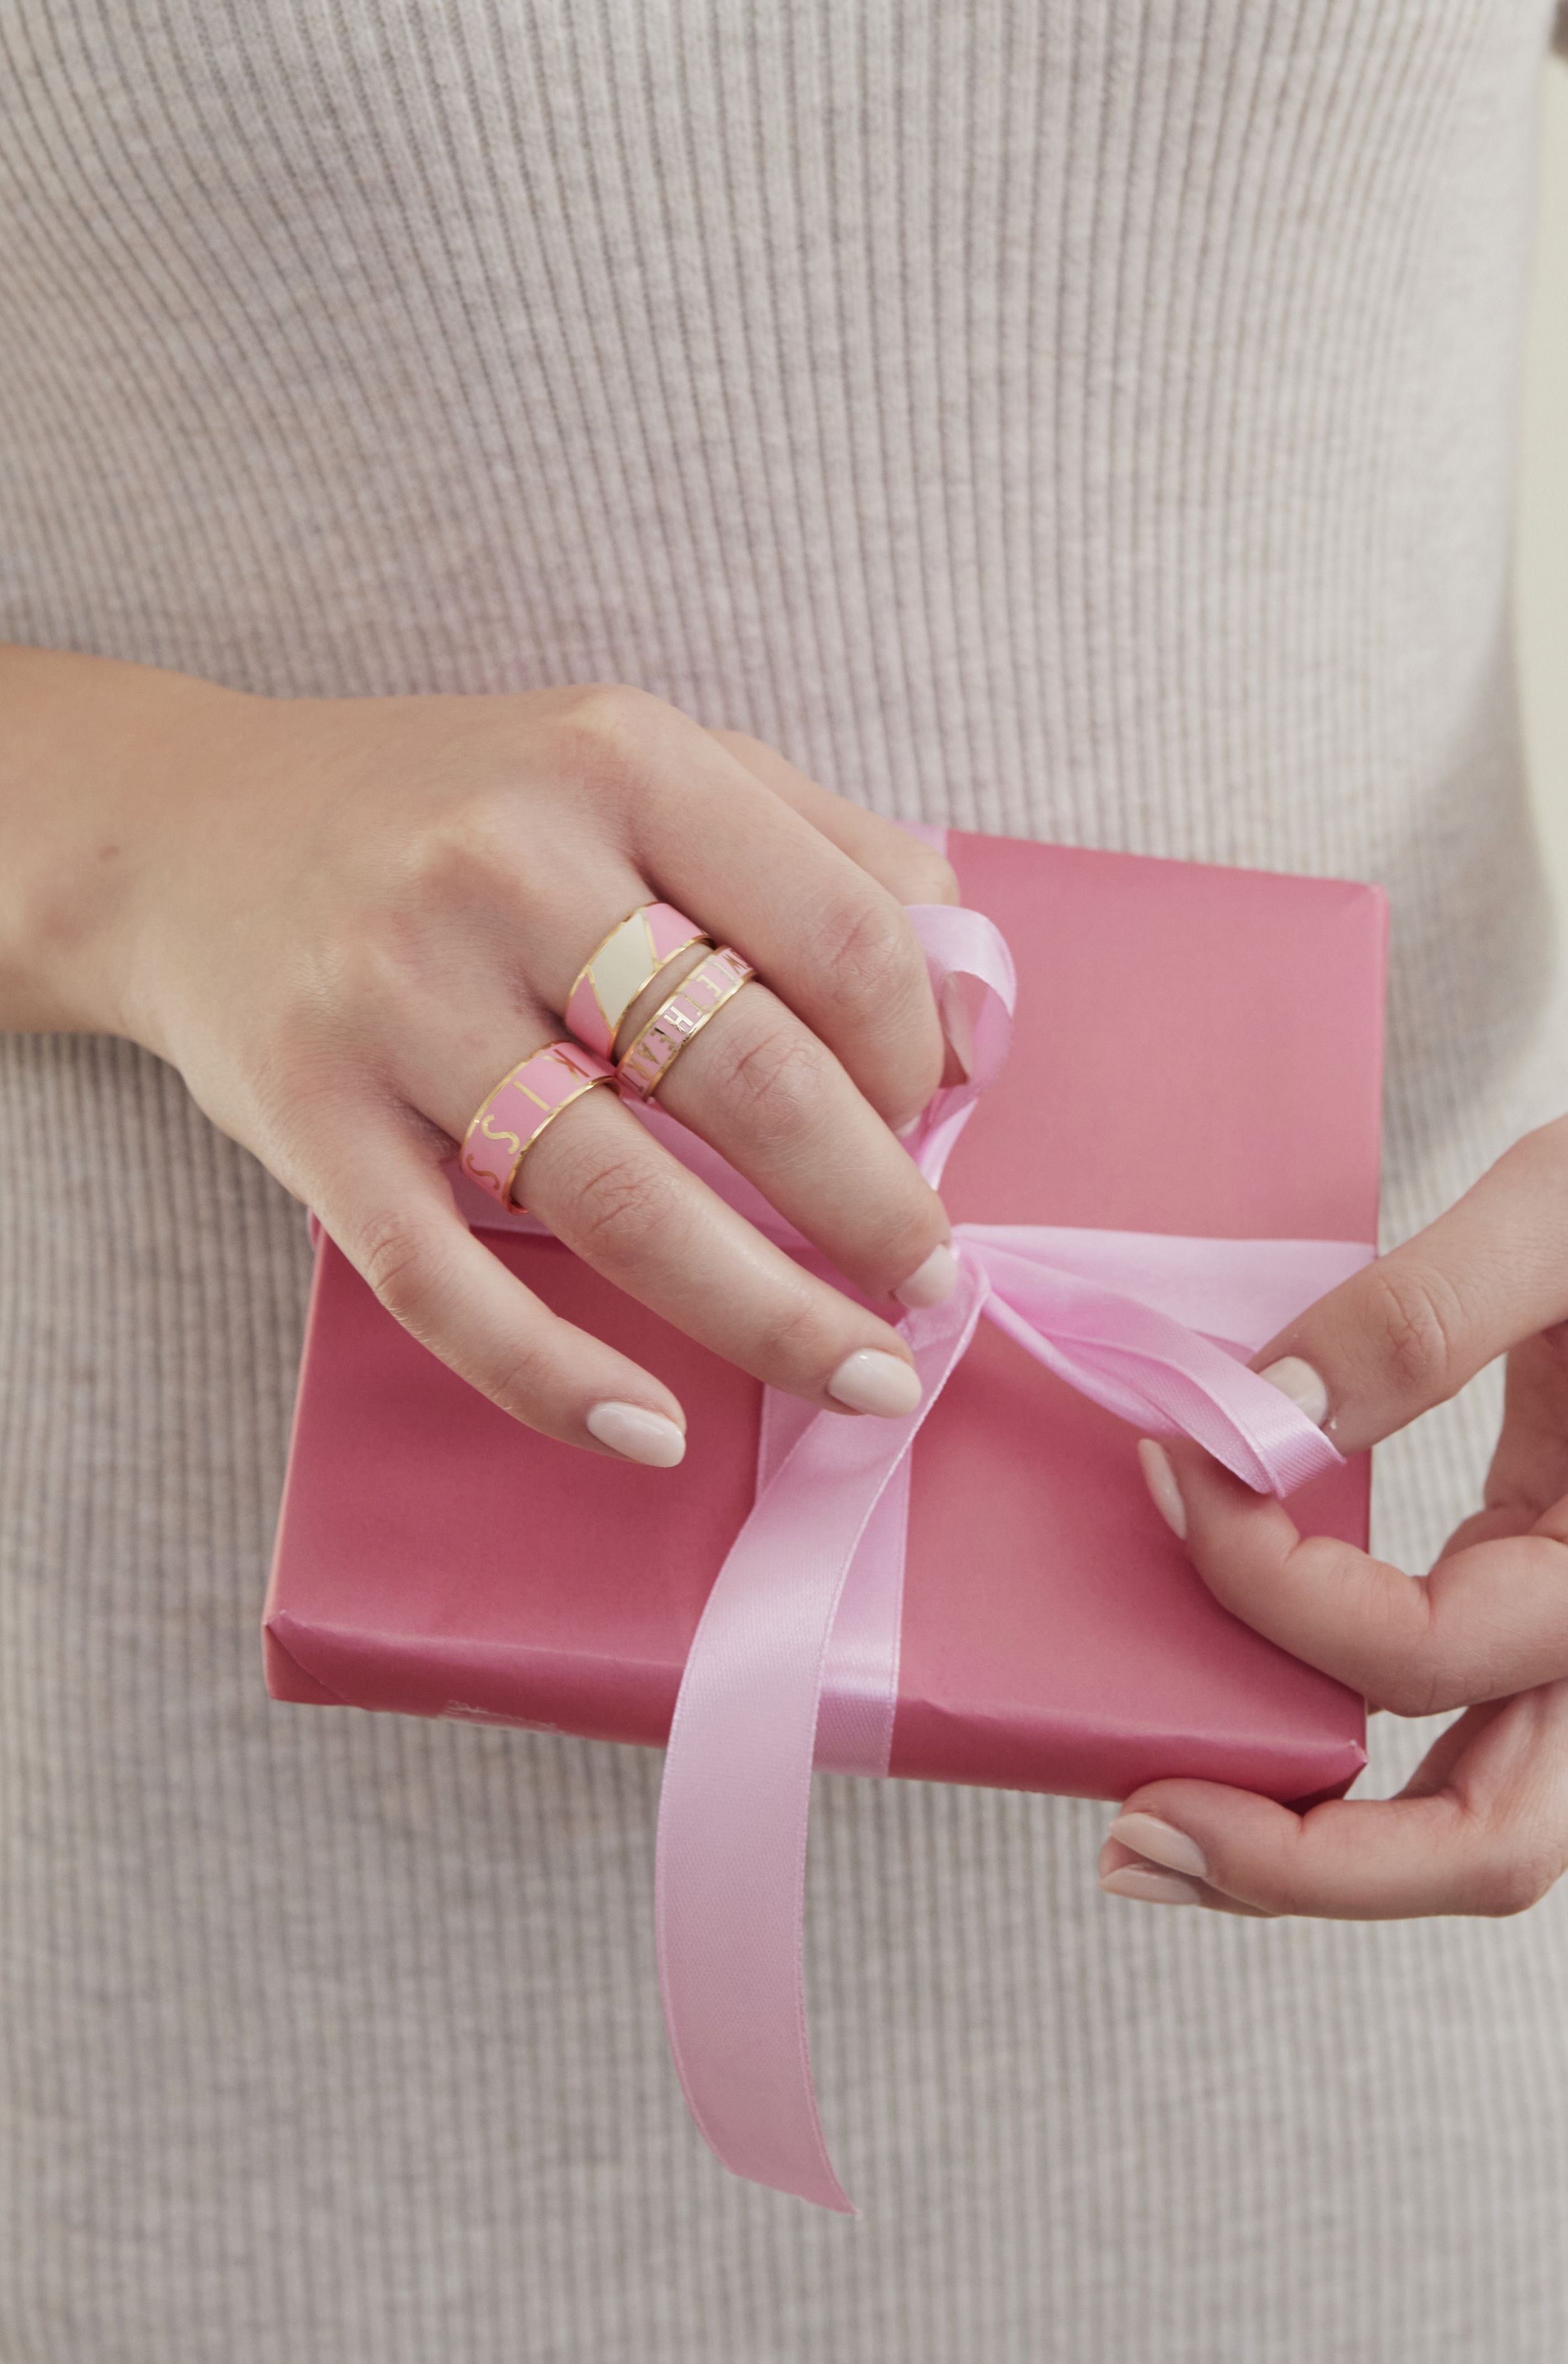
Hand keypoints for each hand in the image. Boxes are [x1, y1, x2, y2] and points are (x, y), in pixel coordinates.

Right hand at [6, 652, 962, 1464]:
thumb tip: (972, 1016)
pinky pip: (446, 1284)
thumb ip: (824, 853)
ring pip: (618, 1199)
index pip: (838, 935)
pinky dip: (557, 1378)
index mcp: (618, 761)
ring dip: (770, 1315)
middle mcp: (504, 867)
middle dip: (876, 1206)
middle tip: (931, 1282)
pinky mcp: (309, 1119)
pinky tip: (655, 1432)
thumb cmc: (458, 810)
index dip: (916, 1052)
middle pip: (748, 1076)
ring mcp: (395, 1000)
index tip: (928, 1117)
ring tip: (868, 1377)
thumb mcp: (644, 764)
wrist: (188, 833)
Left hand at [1098, 1119, 1567, 1918]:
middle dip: (1299, 1861)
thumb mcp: (1565, 1215)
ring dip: (1306, 1850)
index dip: (1270, 1587)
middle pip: (1484, 1839)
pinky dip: (1331, 1748)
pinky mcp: (1528, 1598)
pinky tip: (1227, 1718)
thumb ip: (1426, 1313)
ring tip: (1147, 1836)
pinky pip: (1438, 1719)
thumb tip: (1260, 1410)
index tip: (1171, 1462)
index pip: (1426, 1652)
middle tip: (1133, 1829)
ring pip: (1467, 1819)